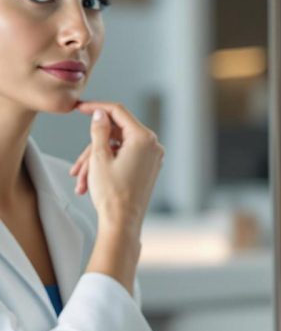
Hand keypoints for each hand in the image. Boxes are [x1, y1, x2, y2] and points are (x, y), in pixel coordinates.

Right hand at [74, 101, 163, 234]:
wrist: (122, 223)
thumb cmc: (112, 193)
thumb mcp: (99, 157)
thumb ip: (99, 130)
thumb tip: (100, 113)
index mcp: (144, 138)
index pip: (118, 112)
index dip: (97, 107)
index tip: (79, 107)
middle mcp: (153, 145)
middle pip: (115, 135)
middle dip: (92, 151)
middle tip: (77, 169)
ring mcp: (152, 158)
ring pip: (116, 149)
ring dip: (95, 163)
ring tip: (81, 182)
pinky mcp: (148, 168)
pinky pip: (124, 159)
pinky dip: (106, 167)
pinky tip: (89, 184)